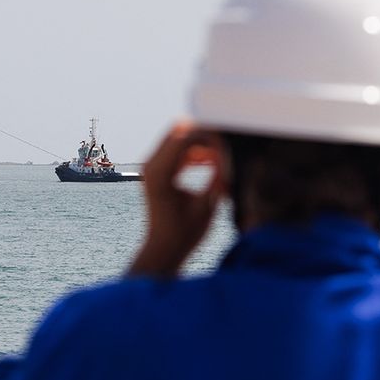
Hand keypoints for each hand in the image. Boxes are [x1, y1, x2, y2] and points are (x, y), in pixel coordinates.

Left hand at [128, 123, 226, 277]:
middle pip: (179, 130)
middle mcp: (151, 165)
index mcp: (160, 173)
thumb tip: (227, 150)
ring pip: (179, 137)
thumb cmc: (185, 234)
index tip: (228, 147)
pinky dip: (194, 151)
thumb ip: (217, 174)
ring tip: (220, 160)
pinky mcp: (157, 170)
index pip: (185, 137)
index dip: (210, 136)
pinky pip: (177, 149)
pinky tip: (212, 163)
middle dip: (204, 135)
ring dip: (200, 143)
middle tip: (225, 150)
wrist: (163, 249)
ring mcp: (152, 167)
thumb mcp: (208, 204)